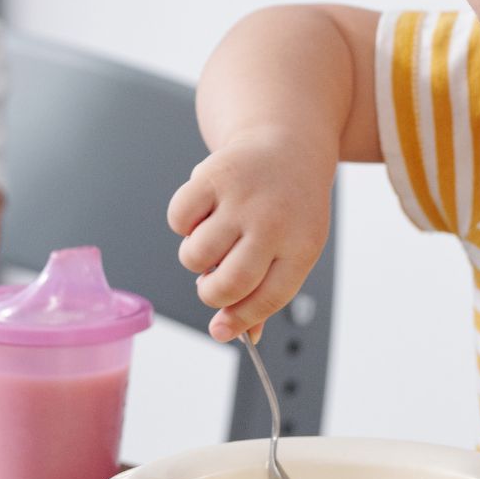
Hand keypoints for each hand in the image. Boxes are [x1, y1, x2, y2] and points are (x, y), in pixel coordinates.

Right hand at [166, 127, 333, 341]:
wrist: (289, 145)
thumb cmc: (290, 208)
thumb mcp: (295, 249)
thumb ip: (265, 294)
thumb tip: (226, 333)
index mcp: (301, 246)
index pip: (266, 300)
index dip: (239, 321)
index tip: (222, 328)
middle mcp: (273, 222)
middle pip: (228, 285)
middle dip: (211, 294)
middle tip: (211, 283)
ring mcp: (242, 198)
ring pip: (195, 256)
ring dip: (195, 258)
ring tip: (212, 240)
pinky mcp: (214, 175)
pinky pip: (178, 219)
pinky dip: (183, 224)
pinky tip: (204, 214)